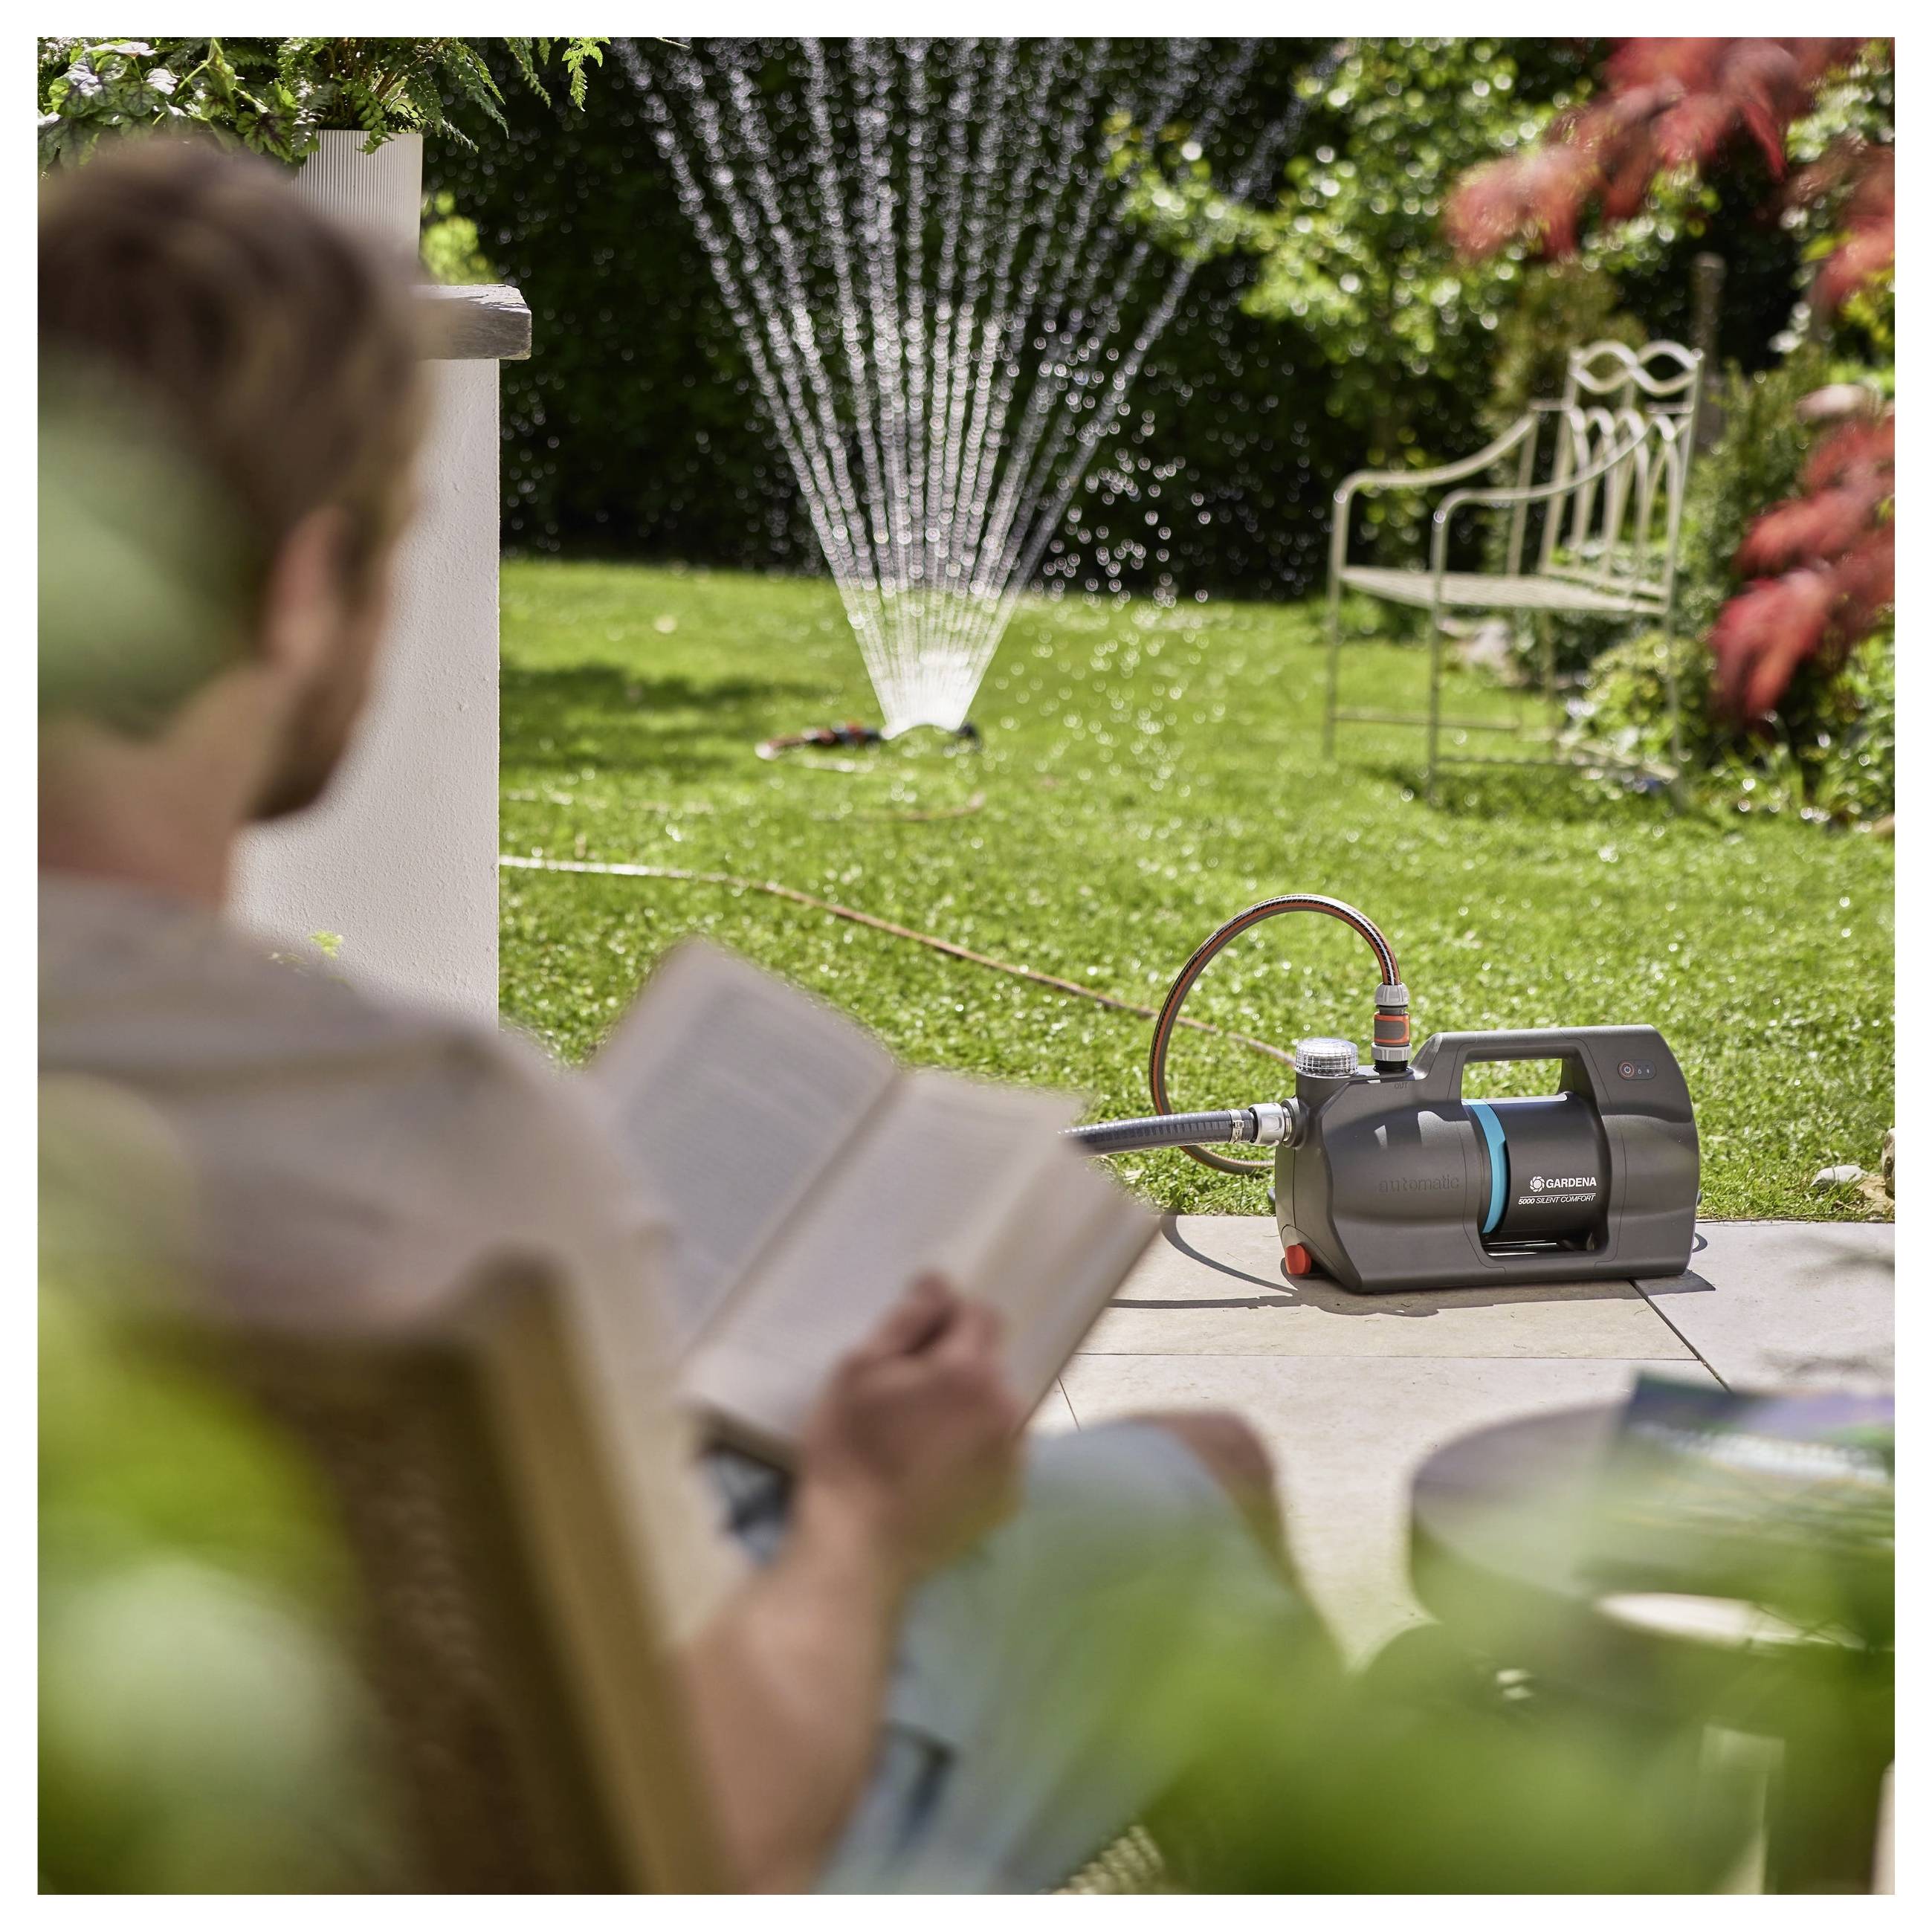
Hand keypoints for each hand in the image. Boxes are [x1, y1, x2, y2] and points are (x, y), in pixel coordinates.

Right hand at [796, 1275, 1021, 1590]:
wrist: (857, 1548)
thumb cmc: (849, 1449)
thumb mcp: (860, 1369)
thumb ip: (908, 1318)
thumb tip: (940, 1283)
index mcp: (972, 1371)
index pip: (981, 1315)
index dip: (948, 1320)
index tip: (914, 1346)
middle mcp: (1009, 1409)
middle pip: (991, 1363)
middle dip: (957, 1367)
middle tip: (908, 1399)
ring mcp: (1015, 1459)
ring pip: (997, 1409)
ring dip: (970, 1409)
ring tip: (922, 1440)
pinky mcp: (1010, 1499)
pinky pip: (999, 1454)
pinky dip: (976, 1452)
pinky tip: (936, 1472)